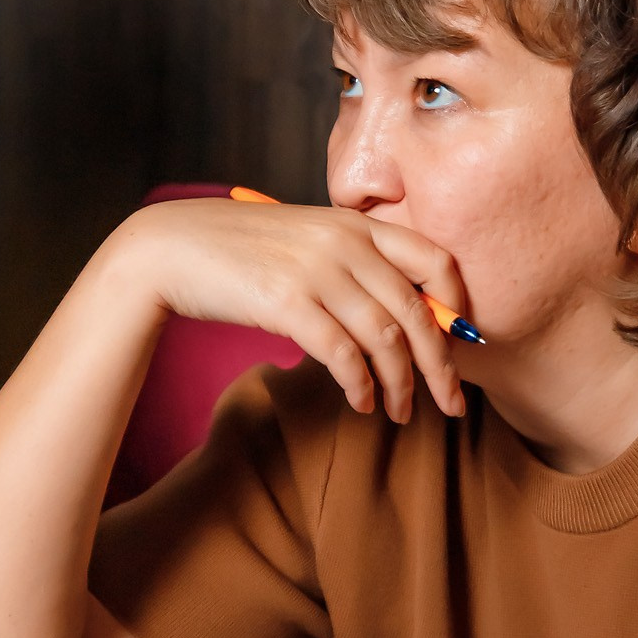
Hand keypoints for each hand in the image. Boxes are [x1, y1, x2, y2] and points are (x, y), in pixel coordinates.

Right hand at [116, 195, 469, 422]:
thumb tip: (401, 316)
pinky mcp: (288, 303)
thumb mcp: (307, 240)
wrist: (173, 248)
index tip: (464, 341)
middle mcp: (346, 243)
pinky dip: (360, 385)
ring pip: (386, 338)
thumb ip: (353, 264)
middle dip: (441, 366)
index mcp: (357, 224)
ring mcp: (317, 271)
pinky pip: (342, 355)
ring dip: (401, 384)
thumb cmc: (242, 251)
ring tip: (401, 413)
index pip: (435, 258)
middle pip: (417, 311)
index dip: (458, 303)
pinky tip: (362, 403)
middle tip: (453, 404)